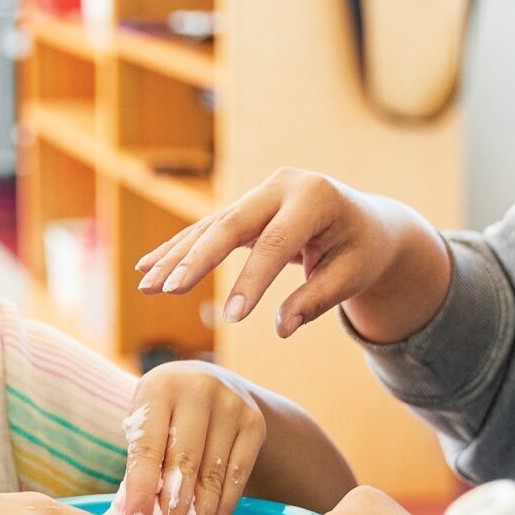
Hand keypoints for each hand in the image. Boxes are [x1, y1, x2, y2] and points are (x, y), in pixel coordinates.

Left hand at [122, 362, 267, 514]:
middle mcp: (199, 391)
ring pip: (213, 475)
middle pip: (185, 463)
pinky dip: (222, 508)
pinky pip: (237, 477)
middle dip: (172, 512)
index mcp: (160, 387)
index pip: (148, 446)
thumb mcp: (146, 423)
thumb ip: (140, 463)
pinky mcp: (255, 424)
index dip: (141, 489)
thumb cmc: (166, 414)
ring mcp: (232, 405)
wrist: (213, 383)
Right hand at [134, 168, 451, 343]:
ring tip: (146, 286)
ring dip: (177, 257)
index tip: (233, 318)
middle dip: (197, 259)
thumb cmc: (363, 252)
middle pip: (231, 224)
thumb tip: (281, 329)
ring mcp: (261, 191)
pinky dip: (179, 249)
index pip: (276, 243)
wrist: (368, 222)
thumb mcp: (352, 276)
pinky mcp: (247, 204)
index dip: (252, 280)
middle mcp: (283, 185)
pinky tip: (148, 267)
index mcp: (315, 198)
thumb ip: (317, 300)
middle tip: (168, 289)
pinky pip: (208, 228)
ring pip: (212, 225)